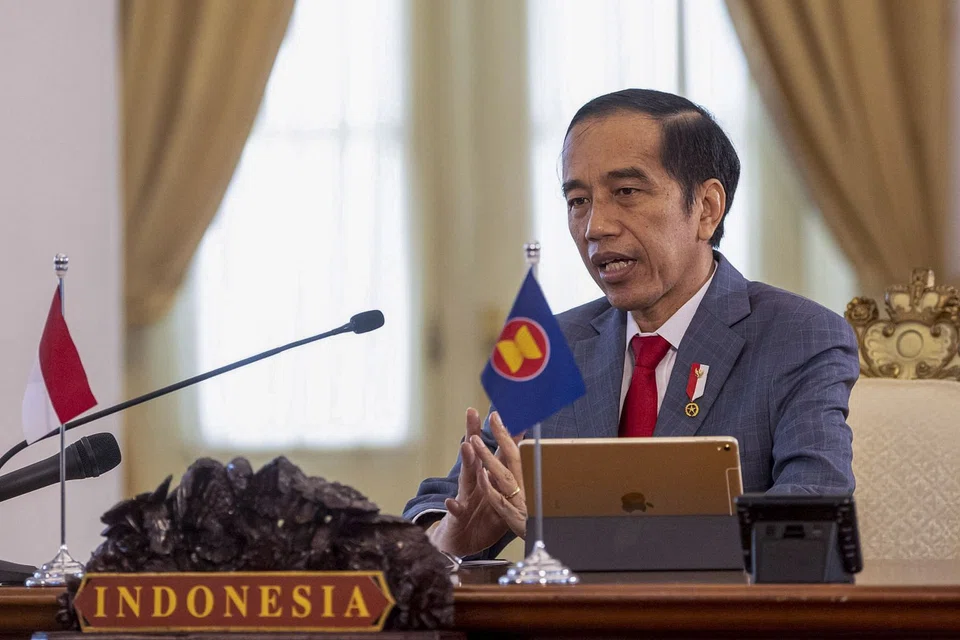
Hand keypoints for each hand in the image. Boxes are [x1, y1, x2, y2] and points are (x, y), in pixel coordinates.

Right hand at [429, 409, 525, 556]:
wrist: (460, 540)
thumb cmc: (480, 515)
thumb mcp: (499, 492)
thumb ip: (508, 472)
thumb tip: (524, 452)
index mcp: (485, 476)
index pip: (491, 449)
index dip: (496, 432)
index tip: (499, 409)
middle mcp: (473, 482)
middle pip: (474, 454)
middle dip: (473, 433)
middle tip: (472, 413)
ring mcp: (464, 498)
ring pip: (466, 478)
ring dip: (466, 462)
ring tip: (467, 447)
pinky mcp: (458, 516)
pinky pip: (456, 511)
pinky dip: (453, 506)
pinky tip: (451, 501)